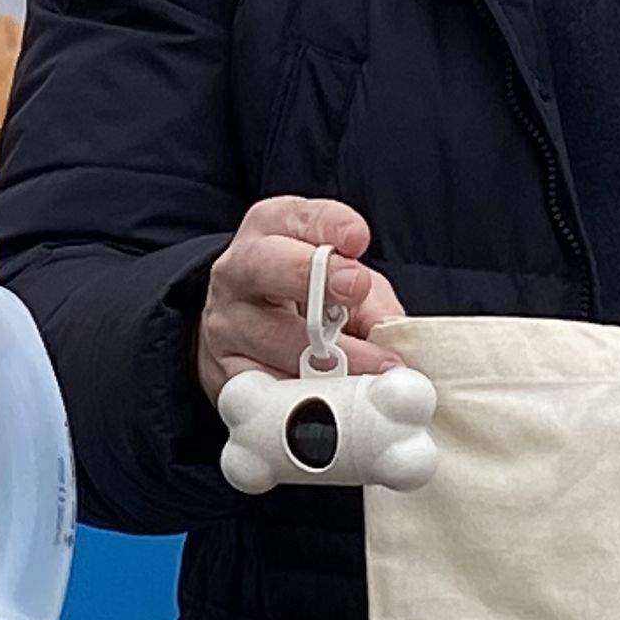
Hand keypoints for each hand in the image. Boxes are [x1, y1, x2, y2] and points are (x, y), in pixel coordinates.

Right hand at [196, 196, 407, 402]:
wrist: (245, 335)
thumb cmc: (306, 299)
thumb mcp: (342, 281)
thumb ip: (370, 298)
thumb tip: (393, 337)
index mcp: (270, 231)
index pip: (298, 217)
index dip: (330, 226)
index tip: (358, 240)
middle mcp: (239, 270)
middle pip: (267, 264)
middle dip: (314, 276)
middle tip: (356, 288)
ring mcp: (226, 323)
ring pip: (271, 336)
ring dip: (328, 357)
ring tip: (373, 372)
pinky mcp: (226, 372)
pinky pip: (265, 386)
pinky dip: (305, 397)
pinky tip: (335, 402)